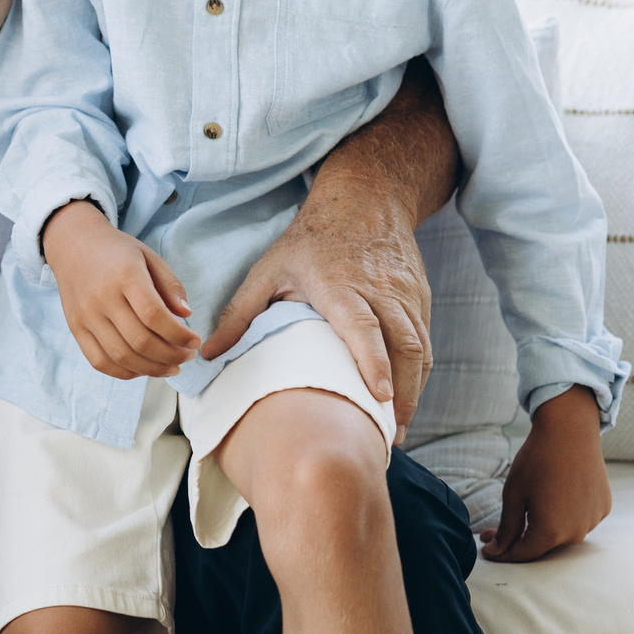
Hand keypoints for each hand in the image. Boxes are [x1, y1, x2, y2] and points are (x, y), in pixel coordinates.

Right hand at [43, 201, 197, 379]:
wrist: (73, 244)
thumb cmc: (116, 251)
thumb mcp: (149, 256)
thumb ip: (170, 284)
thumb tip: (186, 315)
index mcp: (124, 274)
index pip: (154, 316)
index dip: (179, 335)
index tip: (195, 341)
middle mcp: (102, 297)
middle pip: (140, 341)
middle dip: (171, 356)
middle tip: (187, 356)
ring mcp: (85, 315)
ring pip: (122, 356)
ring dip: (152, 369)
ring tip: (171, 367)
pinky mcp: (75, 328)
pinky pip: (100, 361)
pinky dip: (125, 372)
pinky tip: (143, 368)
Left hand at [199, 183, 431, 442]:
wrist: (365, 199)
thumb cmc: (309, 240)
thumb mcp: (268, 269)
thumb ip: (239, 314)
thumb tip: (208, 354)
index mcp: (340, 284)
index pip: (363, 326)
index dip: (373, 361)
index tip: (379, 396)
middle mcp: (379, 289)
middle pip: (403, 344)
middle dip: (401, 392)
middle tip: (387, 434)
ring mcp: (405, 293)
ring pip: (420, 347)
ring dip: (413, 390)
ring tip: (395, 427)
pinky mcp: (420, 297)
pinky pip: (425, 340)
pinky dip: (419, 373)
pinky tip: (405, 399)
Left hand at [484, 386, 609, 561]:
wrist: (570, 431)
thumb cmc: (537, 461)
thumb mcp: (513, 495)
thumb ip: (507, 528)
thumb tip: (497, 551)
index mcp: (552, 532)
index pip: (524, 554)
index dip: (503, 553)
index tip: (486, 548)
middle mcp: (576, 532)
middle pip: (543, 545)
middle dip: (518, 539)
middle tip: (494, 530)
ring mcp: (593, 520)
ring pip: (562, 532)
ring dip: (543, 525)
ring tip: (527, 507)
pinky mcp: (603, 507)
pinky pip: (579, 519)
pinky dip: (563, 514)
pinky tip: (553, 496)